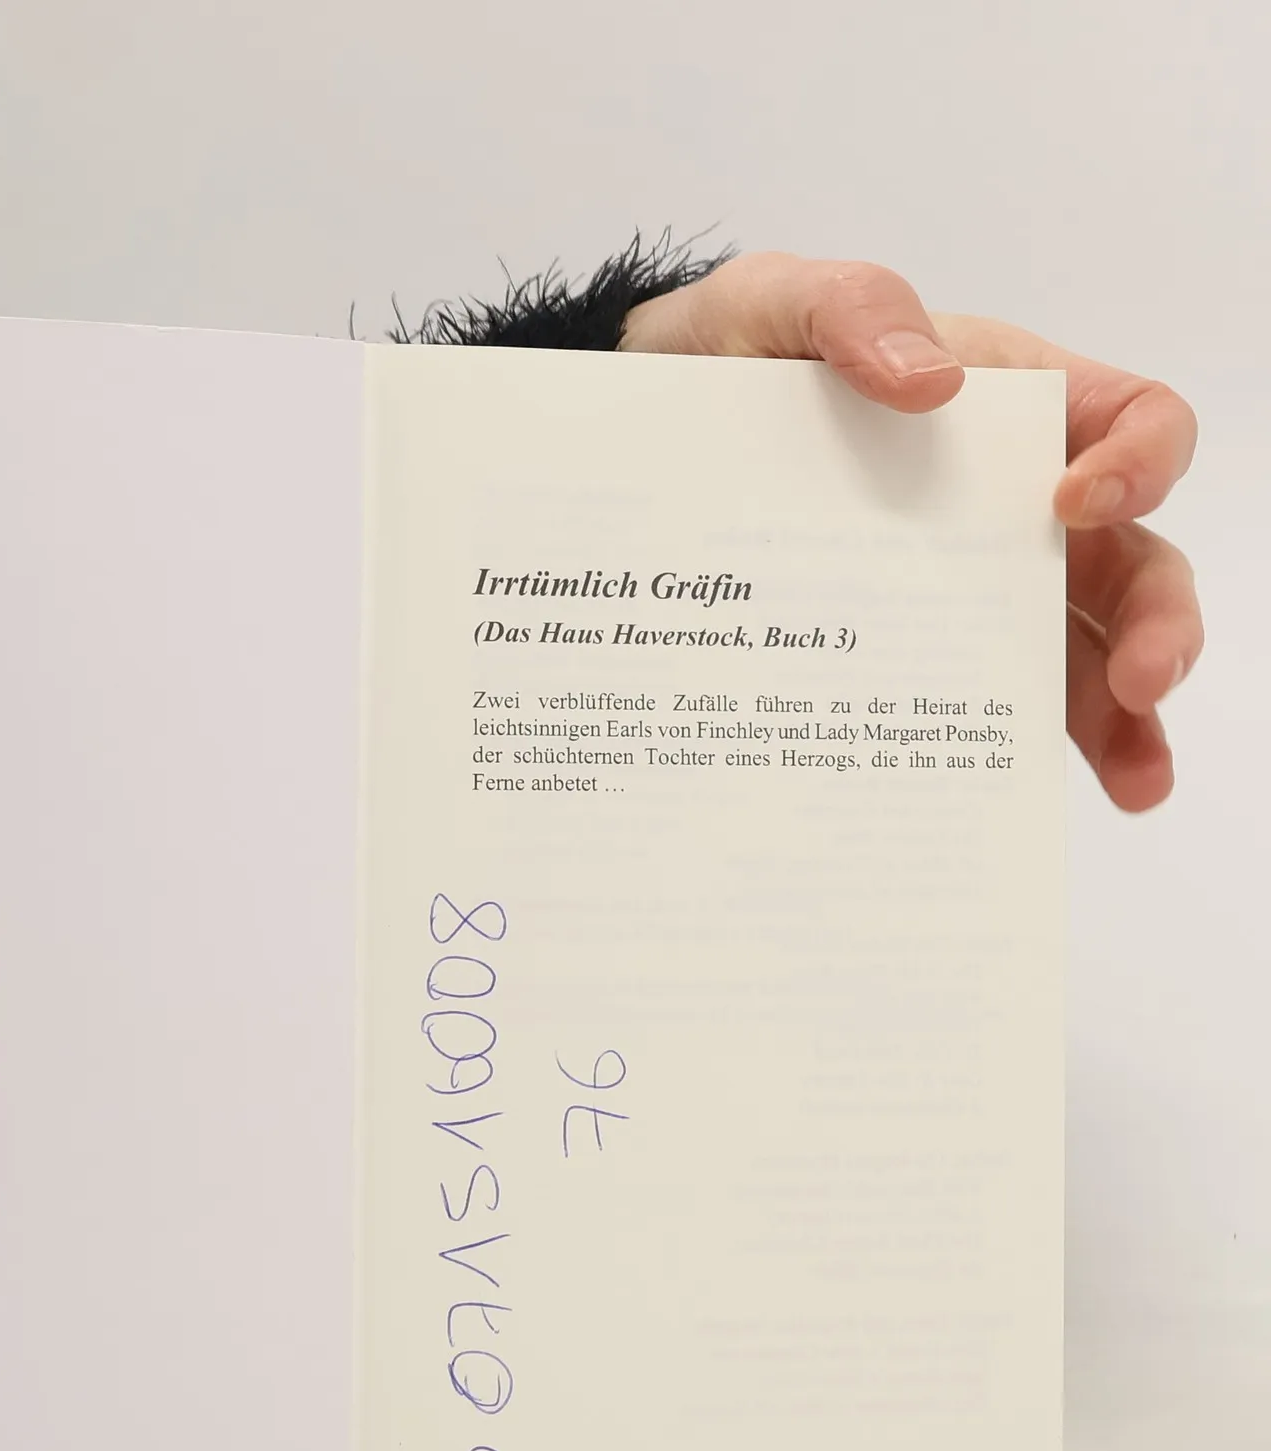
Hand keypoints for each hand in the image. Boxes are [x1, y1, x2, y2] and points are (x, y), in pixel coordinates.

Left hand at [619, 253, 1199, 811]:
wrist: (642, 426)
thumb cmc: (727, 350)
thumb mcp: (774, 302)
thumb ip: (852, 308)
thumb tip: (931, 379)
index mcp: (1007, 402)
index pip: (1130, 421)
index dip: (1140, 461)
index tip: (1078, 504)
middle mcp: (1002, 504)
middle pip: (1127, 562)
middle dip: (1156, 623)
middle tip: (1142, 681)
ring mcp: (956, 588)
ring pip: (1071, 653)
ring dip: (1116, 720)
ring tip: (1135, 782)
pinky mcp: (898, 652)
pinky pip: (969, 705)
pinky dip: (1003, 753)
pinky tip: (1013, 799)